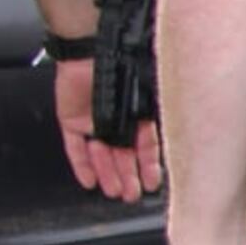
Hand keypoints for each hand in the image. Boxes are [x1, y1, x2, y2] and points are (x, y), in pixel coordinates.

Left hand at [52, 56, 158, 201]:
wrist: (91, 50)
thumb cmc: (125, 66)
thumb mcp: (148, 97)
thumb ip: (156, 120)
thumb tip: (174, 138)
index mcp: (139, 115)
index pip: (146, 147)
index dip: (149, 167)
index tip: (153, 184)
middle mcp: (117, 121)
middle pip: (123, 156)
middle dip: (128, 177)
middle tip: (131, 194)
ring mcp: (94, 122)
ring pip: (102, 155)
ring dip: (108, 174)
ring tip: (113, 191)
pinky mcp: (72, 121)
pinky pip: (75, 148)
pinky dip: (82, 165)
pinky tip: (88, 180)